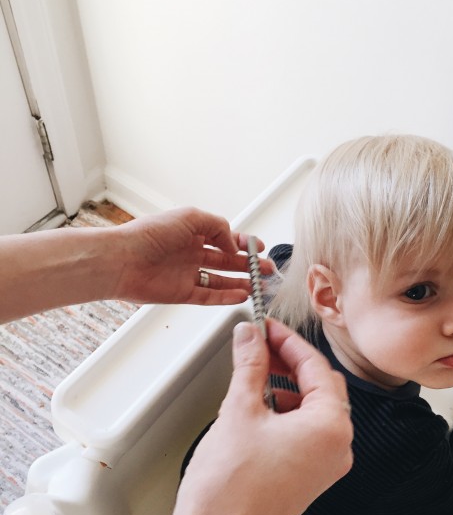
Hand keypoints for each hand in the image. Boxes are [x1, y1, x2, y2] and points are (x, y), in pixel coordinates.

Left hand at [111, 207, 271, 305]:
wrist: (123, 260)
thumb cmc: (149, 234)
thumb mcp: (190, 217)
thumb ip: (218, 227)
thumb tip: (233, 244)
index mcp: (192, 232)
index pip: (224, 238)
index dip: (243, 243)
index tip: (260, 247)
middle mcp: (191, 253)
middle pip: (227, 261)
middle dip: (249, 265)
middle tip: (268, 270)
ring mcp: (187, 274)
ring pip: (221, 280)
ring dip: (241, 282)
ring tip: (260, 285)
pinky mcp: (181, 293)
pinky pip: (209, 296)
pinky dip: (226, 297)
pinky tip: (242, 296)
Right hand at [176, 318, 353, 514]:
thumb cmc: (229, 489)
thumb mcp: (239, 410)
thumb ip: (250, 365)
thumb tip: (250, 337)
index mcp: (331, 427)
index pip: (316, 367)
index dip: (288, 341)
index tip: (267, 327)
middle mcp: (337, 448)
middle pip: (321, 386)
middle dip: (291, 361)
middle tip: (261, 343)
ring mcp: (324, 467)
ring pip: (314, 409)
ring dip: (288, 385)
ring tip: (257, 371)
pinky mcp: (308, 479)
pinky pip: (306, 432)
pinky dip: (286, 411)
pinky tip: (260, 404)